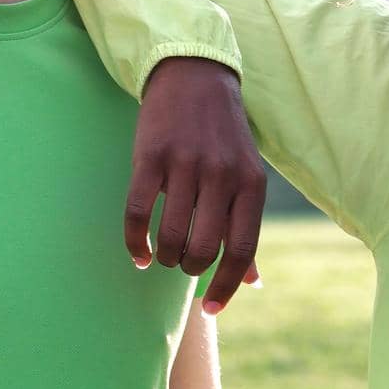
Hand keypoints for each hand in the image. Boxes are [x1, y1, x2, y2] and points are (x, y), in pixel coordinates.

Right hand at [127, 57, 267, 314]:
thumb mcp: (247, 178)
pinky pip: (138, 213)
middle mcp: (222, 175)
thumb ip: (246, 228)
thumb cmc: (225, 140)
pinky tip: (137, 253)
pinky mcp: (151, 157)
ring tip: (162, 254)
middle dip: (188, 268)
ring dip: (163, 256)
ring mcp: (186, 165)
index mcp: (251, 184)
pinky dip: (134, 242)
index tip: (210, 308)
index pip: (241, 249)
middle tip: (181, 264)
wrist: (196, 80)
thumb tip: (253, 283)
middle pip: (203, 248)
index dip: (226, 285)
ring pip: (169, 235)